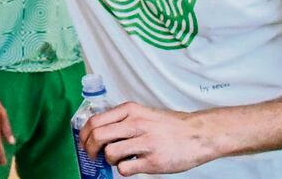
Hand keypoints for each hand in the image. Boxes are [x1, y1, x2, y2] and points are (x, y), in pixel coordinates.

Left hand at [79, 102, 214, 176]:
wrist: (197, 134)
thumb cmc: (170, 126)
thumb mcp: (143, 113)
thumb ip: (123, 119)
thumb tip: (99, 131)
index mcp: (131, 110)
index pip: (95, 120)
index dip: (84, 134)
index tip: (84, 142)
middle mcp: (136, 124)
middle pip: (98, 136)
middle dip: (90, 149)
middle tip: (93, 155)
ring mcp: (145, 142)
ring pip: (110, 153)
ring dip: (109, 160)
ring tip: (119, 159)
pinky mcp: (153, 161)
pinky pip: (125, 168)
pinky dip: (123, 170)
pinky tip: (131, 165)